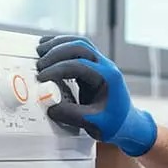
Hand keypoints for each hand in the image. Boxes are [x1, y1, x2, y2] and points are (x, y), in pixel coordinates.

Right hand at [35, 35, 157, 156]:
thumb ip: (72, 115)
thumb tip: (50, 106)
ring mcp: (100, 64)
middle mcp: (106, 66)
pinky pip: (77, 50)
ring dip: (58, 44)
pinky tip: (48, 50)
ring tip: (39, 49)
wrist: (127, 123)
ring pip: (79, 43)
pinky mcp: (93, 67)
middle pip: (80, 47)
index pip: (80, 65)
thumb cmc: (114, 123)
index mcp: (108, 77)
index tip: (42, 78)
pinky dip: (62, 47)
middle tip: (39, 64)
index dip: (58, 69)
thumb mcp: (94, 124)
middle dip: (57, 52)